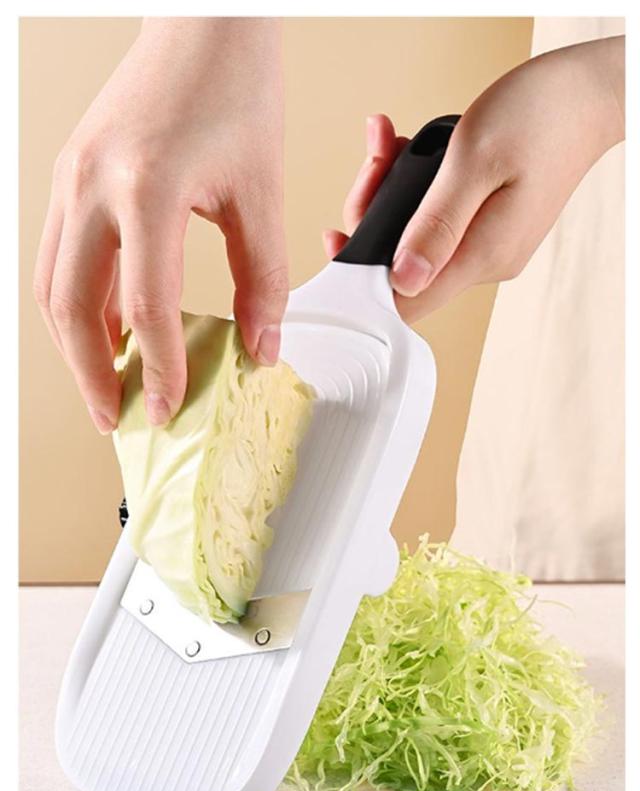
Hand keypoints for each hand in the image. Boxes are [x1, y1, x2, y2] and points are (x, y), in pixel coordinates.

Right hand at [34, 18, 286, 432]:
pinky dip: (82, 303)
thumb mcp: (261, 191)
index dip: (160, 369)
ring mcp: (71, 178)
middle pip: (73, 308)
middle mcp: (92, 185)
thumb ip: (264, 278)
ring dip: (77, 344)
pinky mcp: (71, 176)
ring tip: (108, 385)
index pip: (148, 307)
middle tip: (116, 418)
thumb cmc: (236, 91)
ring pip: (54, 285)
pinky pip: (61, 257)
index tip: (171, 410)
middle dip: (91, 374)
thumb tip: (263, 348)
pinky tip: (111, 330)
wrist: (203, 26)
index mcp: (146, 188)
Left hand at [324, 36, 624, 322]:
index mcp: (483, 256)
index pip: (408, 302)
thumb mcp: (475, 162)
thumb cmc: (539, 116)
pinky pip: (435, 218)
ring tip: (388, 141)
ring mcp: (487, 245)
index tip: (338, 240)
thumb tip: (402, 280)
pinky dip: (415, 186)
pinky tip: (408, 149)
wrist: (589, 95)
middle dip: (374, 213)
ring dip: (391, 191)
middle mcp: (484, 261)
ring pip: (415, 237)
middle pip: (403, 266)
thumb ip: (436, 224)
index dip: (364, 283)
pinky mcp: (487, 225)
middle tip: (375, 160)